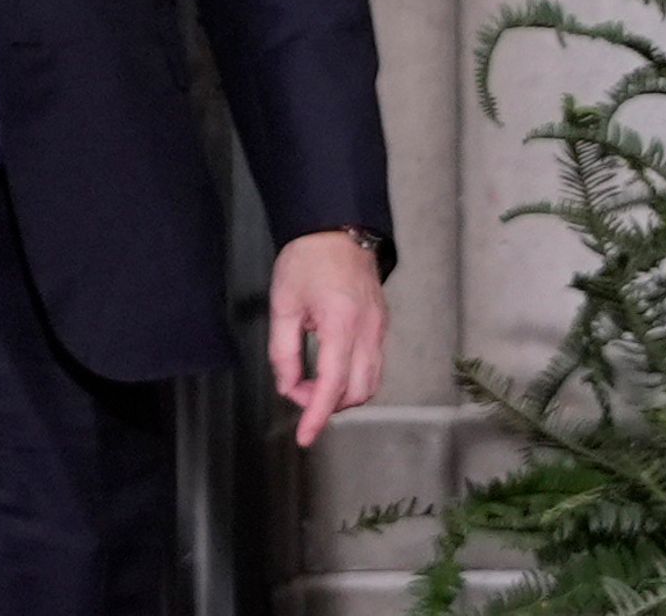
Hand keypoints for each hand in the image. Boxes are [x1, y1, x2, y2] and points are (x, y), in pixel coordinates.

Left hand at [268, 229, 388, 445]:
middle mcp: (368, 331)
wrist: (336, 229)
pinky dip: (353, 380)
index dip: (317, 415)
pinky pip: (373, 366)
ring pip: (370, 383)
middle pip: (357, 391)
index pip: (332, 384)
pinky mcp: (383, 327)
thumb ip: (283, 350)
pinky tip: (330, 371)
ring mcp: (380, 330)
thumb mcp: (283, 303)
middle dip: (328, 404)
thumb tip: (287, 386)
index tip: (305, 436)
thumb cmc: (306, 260)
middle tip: (296, 392)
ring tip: (311, 383)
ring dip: (342, 395)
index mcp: (341, 323)